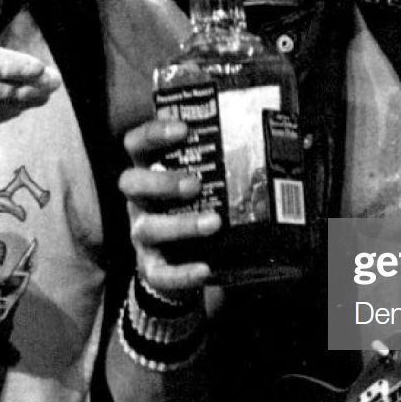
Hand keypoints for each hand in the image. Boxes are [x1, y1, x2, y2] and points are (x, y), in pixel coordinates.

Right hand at [118, 118, 222, 296]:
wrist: (181, 263)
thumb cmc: (194, 210)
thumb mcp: (201, 185)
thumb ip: (217, 165)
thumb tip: (269, 144)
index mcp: (148, 172)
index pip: (136, 144)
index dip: (153, 133)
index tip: (183, 129)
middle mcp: (139, 201)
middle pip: (132, 183)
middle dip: (162, 181)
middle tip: (194, 184)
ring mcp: (141, 234)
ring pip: (147, 227)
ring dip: (180, 224)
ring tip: (213, 223)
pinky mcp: (150, 267)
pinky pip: (159, 273)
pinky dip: (181, 273)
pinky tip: (204, 270)